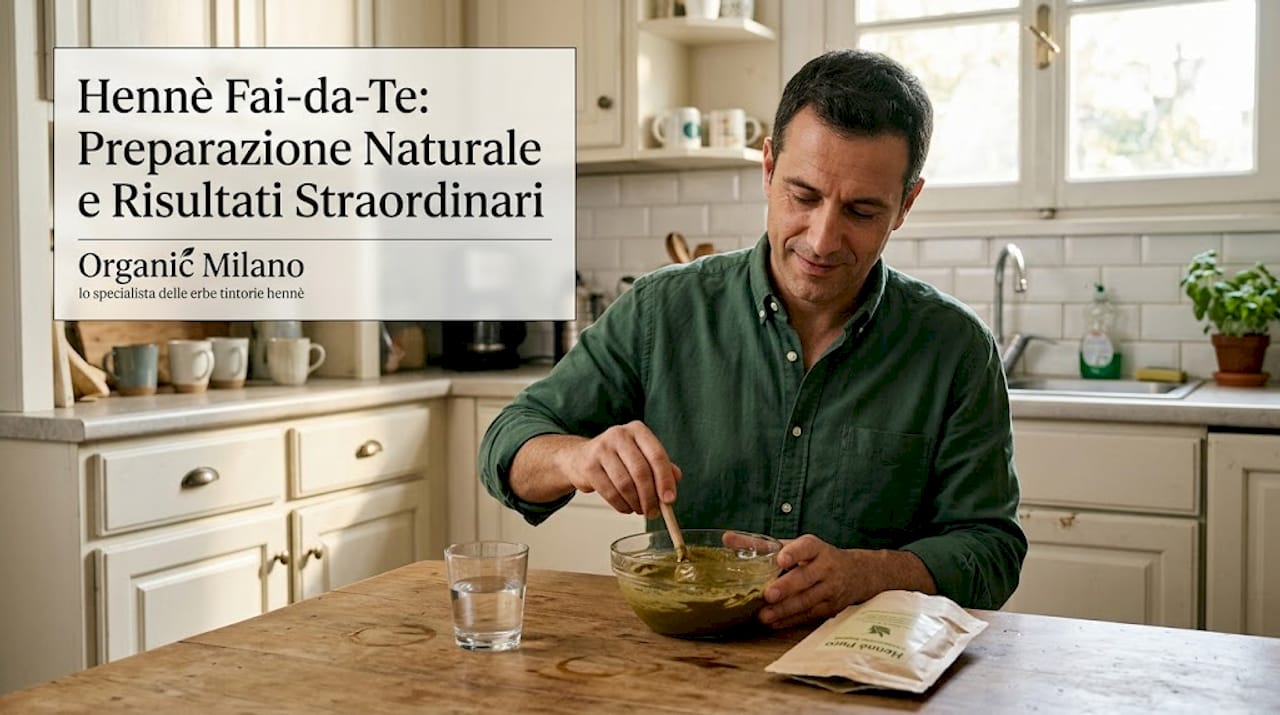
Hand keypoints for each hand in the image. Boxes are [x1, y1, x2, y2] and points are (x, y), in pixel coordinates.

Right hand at [555, 420, 681, 517]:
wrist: (580, 457)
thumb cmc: (617, 458)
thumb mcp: (641, 456)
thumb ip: (661, 466)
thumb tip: (676, 478)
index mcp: (638, 430)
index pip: (657, 456)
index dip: (665, 480)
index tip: (669, 500)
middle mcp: (619, 435)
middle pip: (641, 471)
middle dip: (650, 497)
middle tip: (654, 512)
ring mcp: (602, 449)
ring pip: (625, 484)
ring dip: (636, 503)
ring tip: (640, 510)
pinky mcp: (589, 465)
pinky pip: (610, 492)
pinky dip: (621, 505)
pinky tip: (626, 508)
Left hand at [757, 535, 863, 629]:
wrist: (856, 574)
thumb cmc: (817, 558)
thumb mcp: (798, 546)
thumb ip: (765, 545)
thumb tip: (728, 538)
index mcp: (816, 548)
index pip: (806, 547)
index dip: (794, 553)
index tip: (781, 559)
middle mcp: (826, 568)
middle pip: (806, 577)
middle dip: (787, 587)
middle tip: (768, 594)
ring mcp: (830, 589)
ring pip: (807, 601)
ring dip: (784, 609)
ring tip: (764, 615)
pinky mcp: (829, 608)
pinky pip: (808, 615)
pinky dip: (789, 620)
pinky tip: (773, 622)